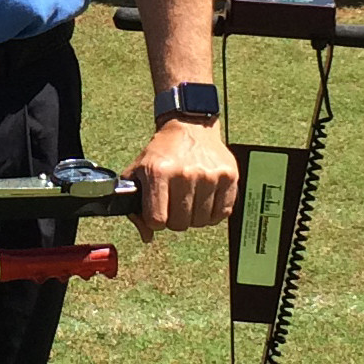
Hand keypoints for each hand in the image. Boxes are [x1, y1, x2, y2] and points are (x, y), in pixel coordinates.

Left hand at [123, 118, 238, 243]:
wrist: (190, 127)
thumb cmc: (162, 153)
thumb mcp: (138, 173)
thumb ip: (134, 206)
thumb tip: (147, 236)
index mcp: (158, 172)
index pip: (157, 221)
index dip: (156, 220)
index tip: (158, 209)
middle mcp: (185, 173)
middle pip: (179, 224)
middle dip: (174, 219)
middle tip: (175, 203)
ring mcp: (209, 175)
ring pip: (200, 222)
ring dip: (194, 217)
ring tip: (190, 199)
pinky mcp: (229, 176)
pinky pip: (221, 214)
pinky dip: (213, 213)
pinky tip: (206, 200)